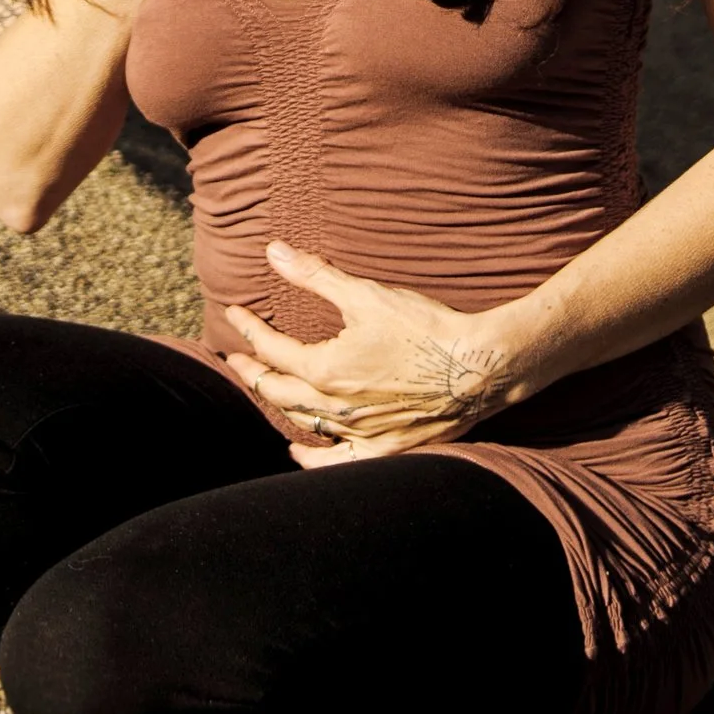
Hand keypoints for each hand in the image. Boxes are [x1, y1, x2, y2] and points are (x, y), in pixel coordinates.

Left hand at [224, 244, 519, 462]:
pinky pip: (335, 461)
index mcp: (325, 369)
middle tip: (237, 359)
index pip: (272, 350)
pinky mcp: (384, 449)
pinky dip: (312, 457)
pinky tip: (300, 450)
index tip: (236, 315)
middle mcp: (335, 408)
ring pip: (302, 424)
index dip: (249, 330)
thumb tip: (273, 252)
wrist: (477, 366)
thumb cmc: (424, 328)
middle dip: (252, 372)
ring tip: (264, 391)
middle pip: (277, 391)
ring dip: (277, 406)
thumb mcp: (365, 295)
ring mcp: (358, 433)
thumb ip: (314, 275)